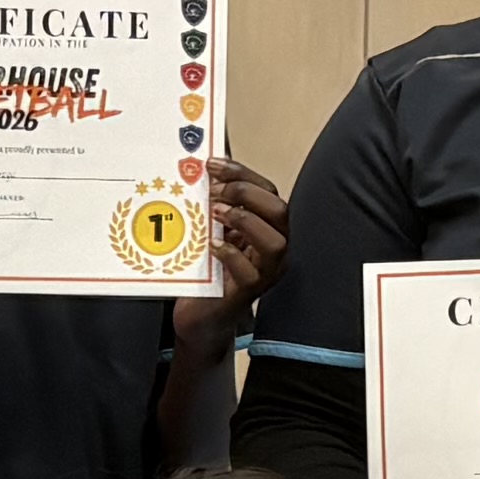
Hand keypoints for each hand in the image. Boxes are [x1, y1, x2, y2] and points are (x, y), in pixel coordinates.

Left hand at [173, 156, 291, 356]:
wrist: (200, 314)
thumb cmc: (208, 269)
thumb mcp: (213, 230)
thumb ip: (215, 205)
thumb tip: (200, 169)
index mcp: (267, 227)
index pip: (268, 191)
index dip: (242, 173)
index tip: (212, 165)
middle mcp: (274, 249)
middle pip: (279, 211)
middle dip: (246, 194)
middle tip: (214, 192)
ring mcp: (265, 272)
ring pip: (275, 242)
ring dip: (245, 221)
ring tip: (216, 214)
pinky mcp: (249, 293)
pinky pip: (250, 273)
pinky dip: (230, 254)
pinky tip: (211, 246)